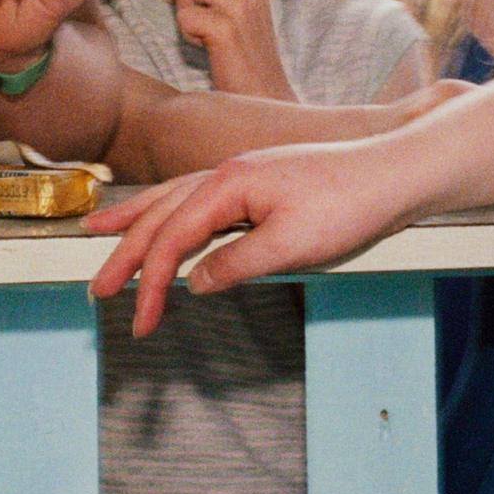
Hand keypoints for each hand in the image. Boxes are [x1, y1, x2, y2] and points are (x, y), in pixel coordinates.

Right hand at [84, 133, 433, 333]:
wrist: (396, 172)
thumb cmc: (351, 204)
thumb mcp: (292, 245)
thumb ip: (237, 264)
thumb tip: (195, 282)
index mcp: (230, 184)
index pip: (173, 239)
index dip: (150, 282)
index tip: (140, 322)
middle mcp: (228, 172)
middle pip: (162, 214)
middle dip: (125, 253)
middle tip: (97, 289)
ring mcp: (244, 173)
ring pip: (175, 198)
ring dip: (137, 220)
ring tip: (100, 233)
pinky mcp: (260, 180)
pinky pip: (199, 195)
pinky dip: (172, 208)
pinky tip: (168, 217)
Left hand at [165, 0, 297, 101]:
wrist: (264, 95)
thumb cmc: (244, 56)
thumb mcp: (241, 11)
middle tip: (195, 11)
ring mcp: (241, 7)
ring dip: (184, 6)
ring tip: (202, 28)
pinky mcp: (227, 30)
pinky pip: (185, 14)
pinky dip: (187, 33)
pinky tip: (206, 46)